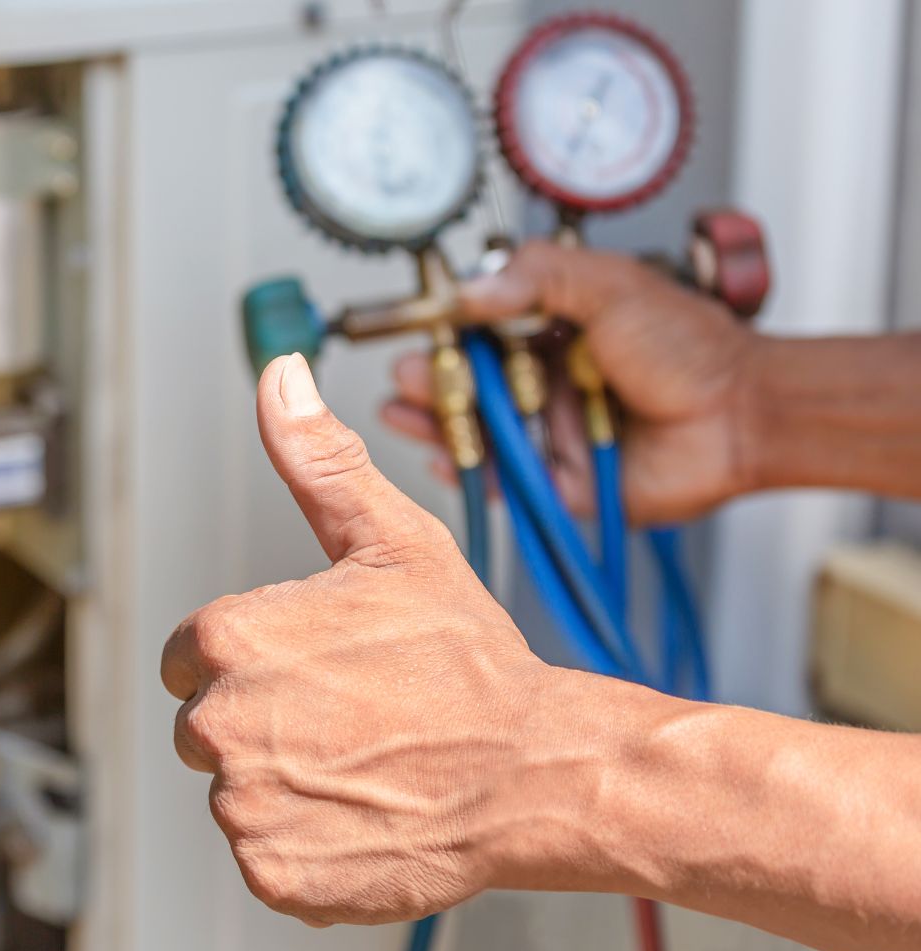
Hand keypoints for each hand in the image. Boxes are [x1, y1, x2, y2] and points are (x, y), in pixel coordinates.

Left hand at [161, 354, 552, 925]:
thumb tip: (281, 377)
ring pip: (239, 791)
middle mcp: (220, 725)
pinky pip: (268, 853)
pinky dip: (307, 841)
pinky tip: (365, 810)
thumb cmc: (468, 660)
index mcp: (228, 641)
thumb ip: (319, 461)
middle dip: (264, 719)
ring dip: (289, 781)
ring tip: (365, 760)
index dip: (254, 659)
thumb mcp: (394, 542)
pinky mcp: (275, 874)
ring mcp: (246, 808)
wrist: (531, 770)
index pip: (189, 657)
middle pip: (208, 725)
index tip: (313, 667)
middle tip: (351, 713)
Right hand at [381, 240, 761, 525]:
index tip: (416, 329)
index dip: (447, 333)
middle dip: (432, 382)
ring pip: (481, 433)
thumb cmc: (689, 347)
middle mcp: (548, 384)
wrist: (740, 414)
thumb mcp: (610, 285)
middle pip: (473, 386)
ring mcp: (551, 434)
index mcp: (557, 333)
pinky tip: (441, 455)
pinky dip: (470, 472)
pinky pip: (505, 481)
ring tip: (402, 411)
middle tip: (403, 377)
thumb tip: (471, 290)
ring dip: (438, 423)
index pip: (484, 331)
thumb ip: (539, 277)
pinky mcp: (561, 482)